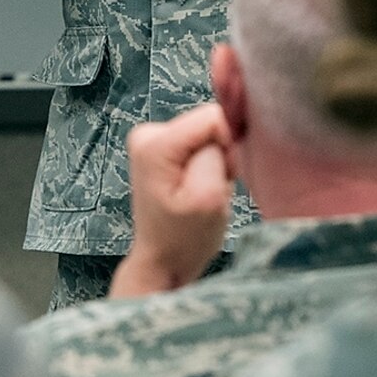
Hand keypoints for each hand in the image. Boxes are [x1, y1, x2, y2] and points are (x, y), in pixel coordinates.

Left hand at [109, 103, 235, 298]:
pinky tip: (200, 187)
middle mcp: (148, 133)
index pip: (213, 117)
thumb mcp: (209, 198)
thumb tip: (226, 122)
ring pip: (210, 134)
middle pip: (211, 124)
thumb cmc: (185, 238)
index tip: (223, 178)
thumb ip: (217, 152)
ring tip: (204, 192)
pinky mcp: (164, 146)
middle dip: (222, 155)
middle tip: (212, 190)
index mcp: (153, 144)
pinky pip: (204, 143)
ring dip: (217, 163)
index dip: (229, 146)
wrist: (165, 260)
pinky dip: (210, 165)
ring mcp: (153, 139)